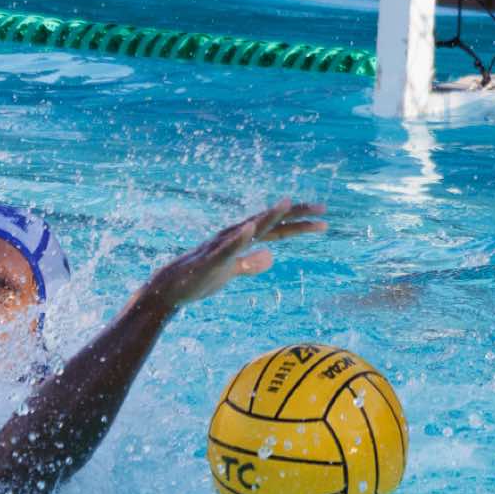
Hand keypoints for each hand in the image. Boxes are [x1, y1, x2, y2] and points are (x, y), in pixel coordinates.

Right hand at [139, 199, 326, 309]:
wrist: (170, 289)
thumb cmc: (200, 279)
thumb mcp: (231, 271)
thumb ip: (250, 264)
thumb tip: (271, 257)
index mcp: (242, 239)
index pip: (277, 229)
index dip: (300, 224)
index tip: (324, 220)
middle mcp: (234, 236)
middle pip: (270, 222)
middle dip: (295, 214)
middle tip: (323, 208)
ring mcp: (222, 246)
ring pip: (249, 228)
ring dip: (267, 216)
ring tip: (286, 203)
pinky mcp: (210, 260)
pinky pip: (225, 248)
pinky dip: (238, 238)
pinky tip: (250, 229)